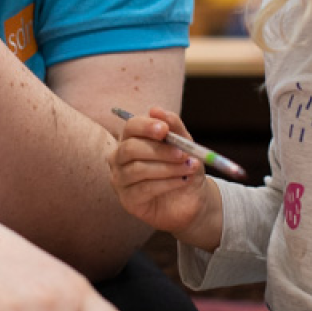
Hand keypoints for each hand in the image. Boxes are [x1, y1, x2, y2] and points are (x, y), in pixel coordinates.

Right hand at [107, 107, 221, 247]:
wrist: (192, 197)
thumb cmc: (184, 166)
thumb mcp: (185, 144)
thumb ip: (173, 126)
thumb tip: (155, 110)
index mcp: (132, 139)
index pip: (131, 127)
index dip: (146, 126)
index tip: (164, 130)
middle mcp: (120, 158)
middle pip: (130, 148)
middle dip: (159, 150)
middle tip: (182, 154)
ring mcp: (120, 180)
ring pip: (138, 169)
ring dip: (167, 168)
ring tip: (188, 168)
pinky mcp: (127, 200)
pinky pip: (144, 189)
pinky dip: (167, 184)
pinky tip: (182, 181)